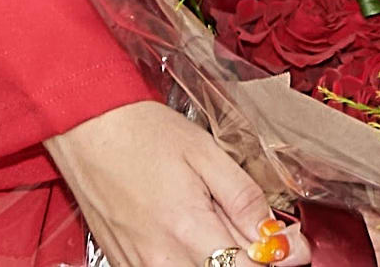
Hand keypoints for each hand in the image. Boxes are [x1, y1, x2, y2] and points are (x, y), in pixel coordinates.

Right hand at [46, 101, 305, 266]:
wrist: (86, 127)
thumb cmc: (140, 132)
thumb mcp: (205, 152)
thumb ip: (244, 198)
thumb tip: (277, 233)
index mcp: (185, 227)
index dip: (278, 257)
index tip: (294, 245)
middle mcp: (160, 257)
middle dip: (251, 260)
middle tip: (262, 236)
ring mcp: (139, 266)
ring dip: (222, 262)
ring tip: (225, 231)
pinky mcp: (124, 265)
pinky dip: (192, 262)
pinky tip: (196, 237)